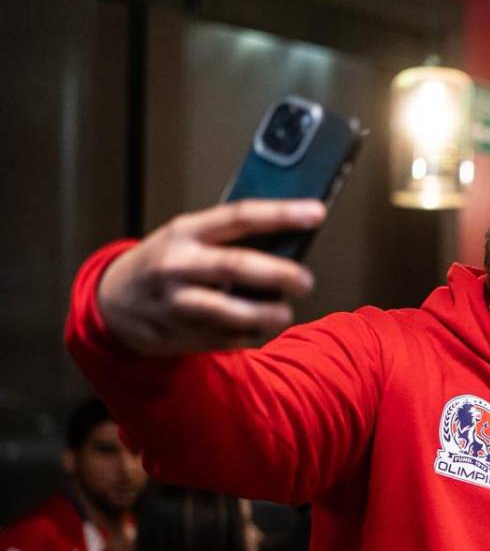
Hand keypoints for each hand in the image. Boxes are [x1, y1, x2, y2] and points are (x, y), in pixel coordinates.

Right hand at [96, 200, 325, 354]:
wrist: (112, 301)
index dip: (280, 214)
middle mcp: (178, 264)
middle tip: (306, 281)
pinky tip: (256, 328)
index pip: (240, 216)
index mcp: (186, 231)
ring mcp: (175, 301)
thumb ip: (230, 237)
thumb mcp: (188, 237)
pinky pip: (223, 338)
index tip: (316, 213)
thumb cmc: (166, 261)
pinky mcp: (177, 333)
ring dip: (264, 315)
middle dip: (277, 274)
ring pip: (227, 311)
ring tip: (284, 313)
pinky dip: (246, 334)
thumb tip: (289, 241)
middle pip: (235, 266)